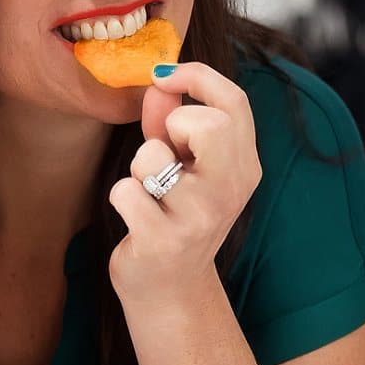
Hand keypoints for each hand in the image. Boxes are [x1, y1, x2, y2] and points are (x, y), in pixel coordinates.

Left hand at [107, 60, 261, 307]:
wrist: (171, 290)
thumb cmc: (173, 215)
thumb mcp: (180, 163)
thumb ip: (169, 121)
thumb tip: (159, 82)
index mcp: (243, 165)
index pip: (234, 101)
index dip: (196, 75)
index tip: (164, 75)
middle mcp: (230, 190)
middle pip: (209, 123)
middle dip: (173, 126)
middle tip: (167, 152)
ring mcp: (199, 217)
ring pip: (151, 156)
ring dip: (138, 169)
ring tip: (150, 194)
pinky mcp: (164, 240)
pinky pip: (125, 190)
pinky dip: (121, 197)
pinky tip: (136, 218)